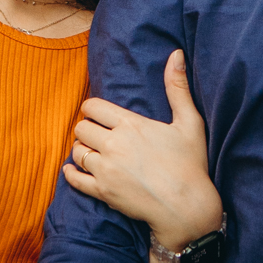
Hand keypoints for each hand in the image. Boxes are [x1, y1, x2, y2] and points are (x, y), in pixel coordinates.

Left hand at [64, 50, 221, 248]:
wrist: (186, 207)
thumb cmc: (191, 164)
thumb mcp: (189, 122)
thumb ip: (177, 87)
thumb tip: (176, 54)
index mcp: (130, 124)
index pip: (92, 106)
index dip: (93, 109)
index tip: (100, 115)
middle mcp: (113, 145)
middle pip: (81, 128)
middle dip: (88, 129)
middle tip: (98, 135)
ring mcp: (105, 170)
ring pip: (77, 151)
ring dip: (83, 150)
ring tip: (94, 152)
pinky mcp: (102, 192)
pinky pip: (74, 179)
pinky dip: (71, 172)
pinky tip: (74, 169)